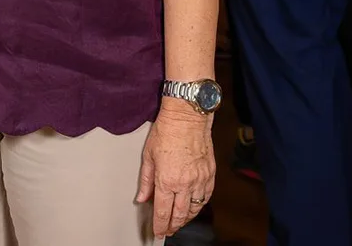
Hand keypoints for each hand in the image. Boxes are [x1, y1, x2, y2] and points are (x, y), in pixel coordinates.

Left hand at [135, 102, 215, 237]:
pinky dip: (200, 205)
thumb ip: (146, 180)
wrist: (188, 117)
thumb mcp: (148, 156)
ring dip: (186, 218)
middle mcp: (184, 184)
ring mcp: (199, 180)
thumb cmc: (166, 132)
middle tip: (168, 231)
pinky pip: (206, 197)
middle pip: (180, 214)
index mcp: (166, 180)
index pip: (162, 211)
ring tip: (180, 222)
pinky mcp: (210, 174)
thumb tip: (141, 197)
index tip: (158, 232)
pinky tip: (194, 207)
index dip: (160, 225)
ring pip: (194, 208)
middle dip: (173, 226)